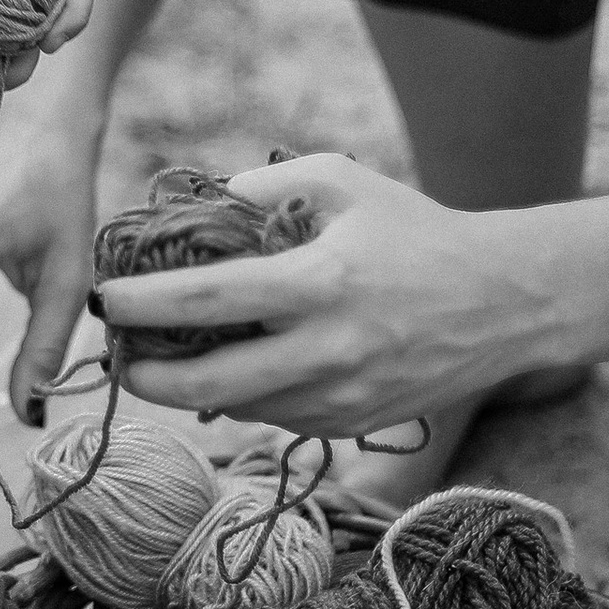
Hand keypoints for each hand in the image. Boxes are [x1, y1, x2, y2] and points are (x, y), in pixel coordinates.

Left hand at [95, 153, 560, 436]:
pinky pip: (274, 417)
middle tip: (116, 355)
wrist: (504, 303)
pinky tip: (227, 368)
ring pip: (237, 409)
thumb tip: (197, 204)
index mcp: (322, 283)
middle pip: (209, 384)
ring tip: (158, 359)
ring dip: (189, 391)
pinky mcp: (351, 425)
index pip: (210, 300)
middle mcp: (329, 351)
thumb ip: (265, 187)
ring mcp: (341, 398)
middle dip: (147, 376)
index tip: (104, 299)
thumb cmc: (415, 233)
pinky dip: (241, 397)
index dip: (145, 304)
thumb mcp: (343, 183)